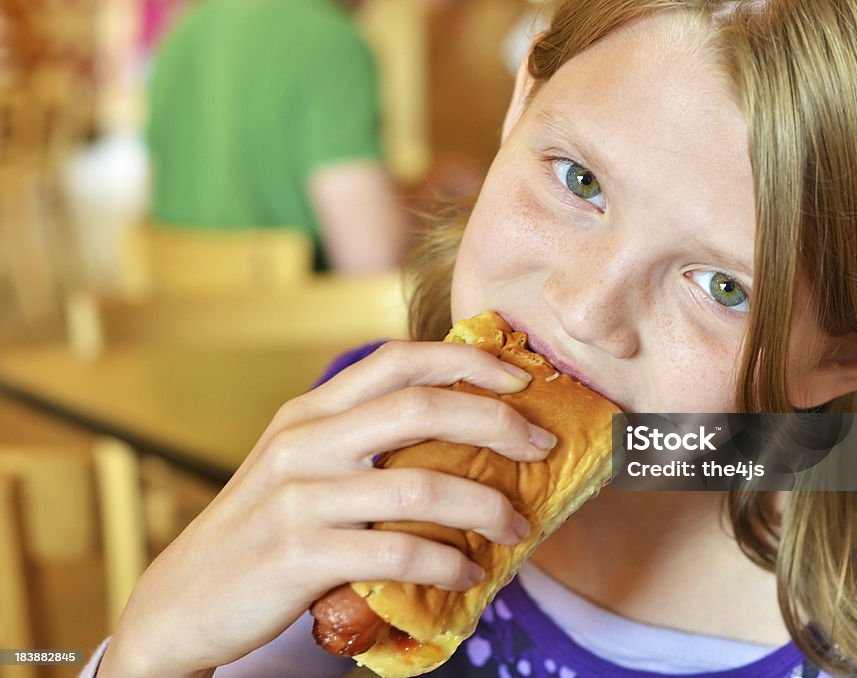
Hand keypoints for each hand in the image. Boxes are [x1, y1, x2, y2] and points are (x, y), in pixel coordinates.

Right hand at [99, 341, 553, 676]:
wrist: (181, 602)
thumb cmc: (260, 531)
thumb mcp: (300, 466)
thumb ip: (359, 441)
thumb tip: (459, 439)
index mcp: (309, 411)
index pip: (398, 359)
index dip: (466, 360)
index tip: (520, 378)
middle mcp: (304, 441)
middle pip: (420, 406)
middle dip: (496, 420)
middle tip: (542, 445)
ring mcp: (298, 497)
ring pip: (419, 484)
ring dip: (485, 505)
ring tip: (518, 526)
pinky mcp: (297, 556)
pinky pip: (395, 553)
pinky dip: (446, 563)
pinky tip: (468, 576)